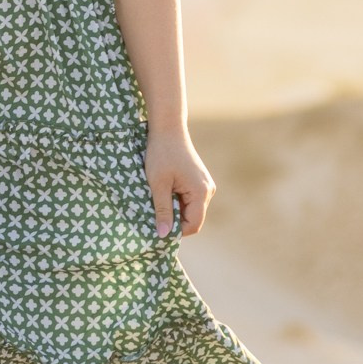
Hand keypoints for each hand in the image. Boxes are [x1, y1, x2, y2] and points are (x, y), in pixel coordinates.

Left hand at [145, 126, 213, 240]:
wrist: (168, 128)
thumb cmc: (161, 154)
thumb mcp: (158, 184)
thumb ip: (163, 210)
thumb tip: (163, 235)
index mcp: (201, 192)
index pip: (193, 225)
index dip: (176, 231)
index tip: (157, 228)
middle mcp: (208, 190)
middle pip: (193, 218)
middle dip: (174, 220)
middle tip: (154, 214)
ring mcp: (205, 185)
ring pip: (190, 209)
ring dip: (174, 209)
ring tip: (158, 200)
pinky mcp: (199, 181)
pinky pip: (190, 199)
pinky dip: (177, 200)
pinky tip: (164, 192)